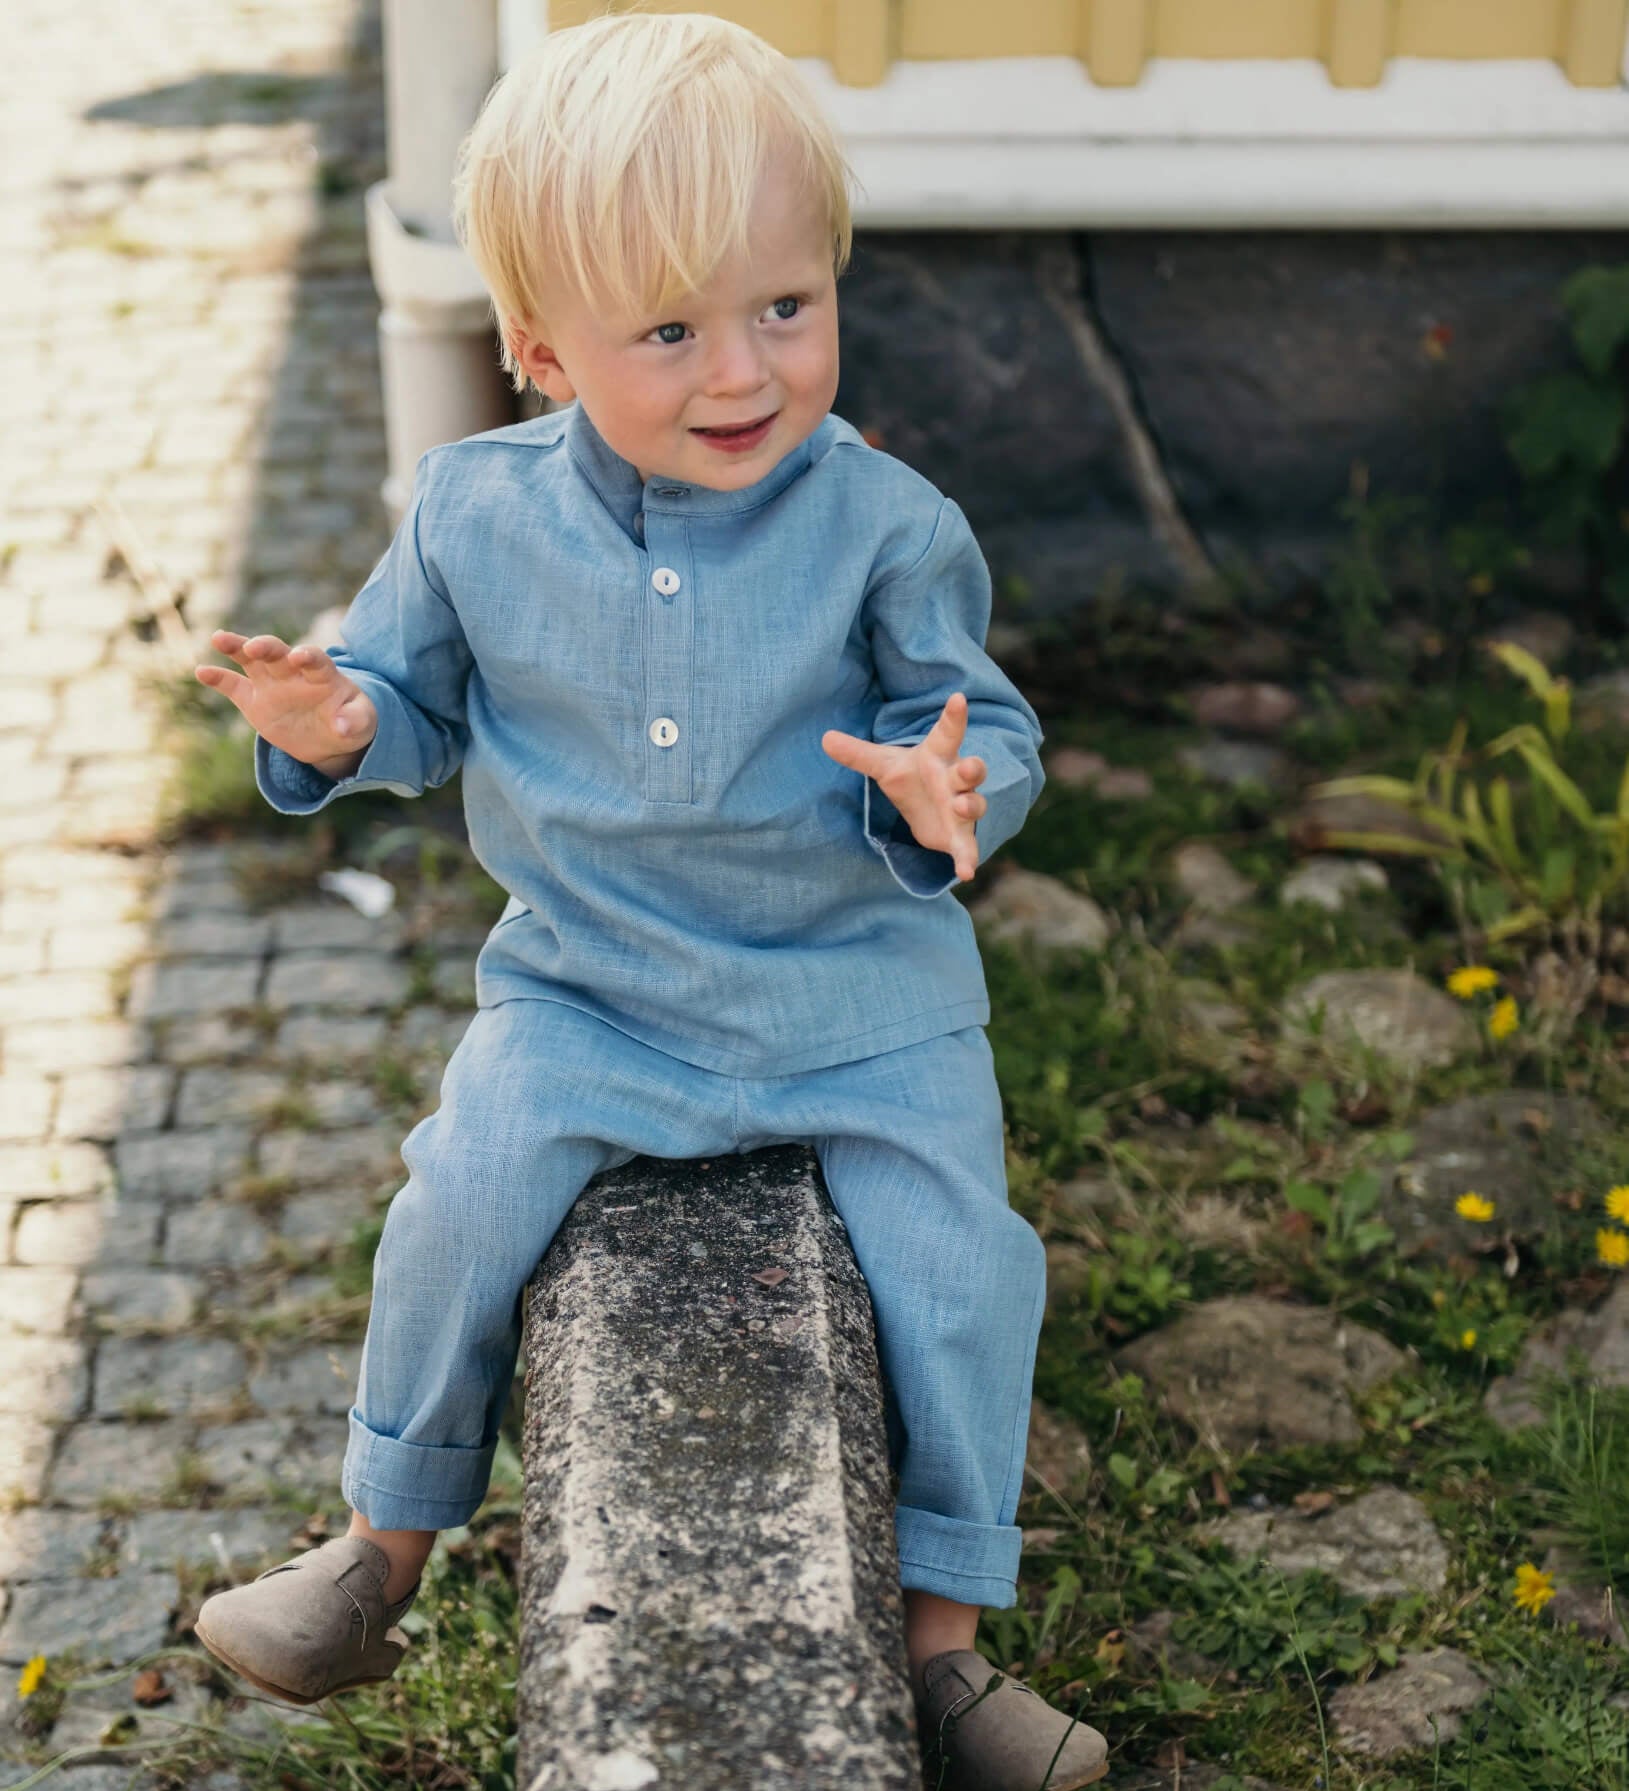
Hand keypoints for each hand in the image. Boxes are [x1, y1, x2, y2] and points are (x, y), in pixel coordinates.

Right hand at [195, 630, 377, 777]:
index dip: (307, 656)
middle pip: (278, 652)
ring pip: (251, 660)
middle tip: (253, 646)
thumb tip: (343, 726)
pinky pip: (233, 686)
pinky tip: (201, 671)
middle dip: (266, 647)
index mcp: (323, 674)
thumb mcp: (362, 722)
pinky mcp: (255, 700)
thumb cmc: (351, 721)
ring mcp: (272, 684)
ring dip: (235, 647)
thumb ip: (355, 720)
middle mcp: (294, 672)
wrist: (330, 737)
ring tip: (218, 638)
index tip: (299, 655)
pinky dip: (218, 678)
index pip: (315, 660)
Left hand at [821, 691, 987, 881]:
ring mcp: (961, 808)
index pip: (947, 733)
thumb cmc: (912, 779)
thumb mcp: (884, 766)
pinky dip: (968, 859)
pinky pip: (968, 847)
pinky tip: (967, 873)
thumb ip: (858, 755)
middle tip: (970, 766)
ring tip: (959, 806)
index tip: (958, 698)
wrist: (927, 812)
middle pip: (970, 770)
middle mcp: (954, 780)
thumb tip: (825, 738)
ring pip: (974, 804)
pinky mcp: (960, 836)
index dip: (954, 716)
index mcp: (937, 757)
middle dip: (973, 768)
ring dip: (970, 805)